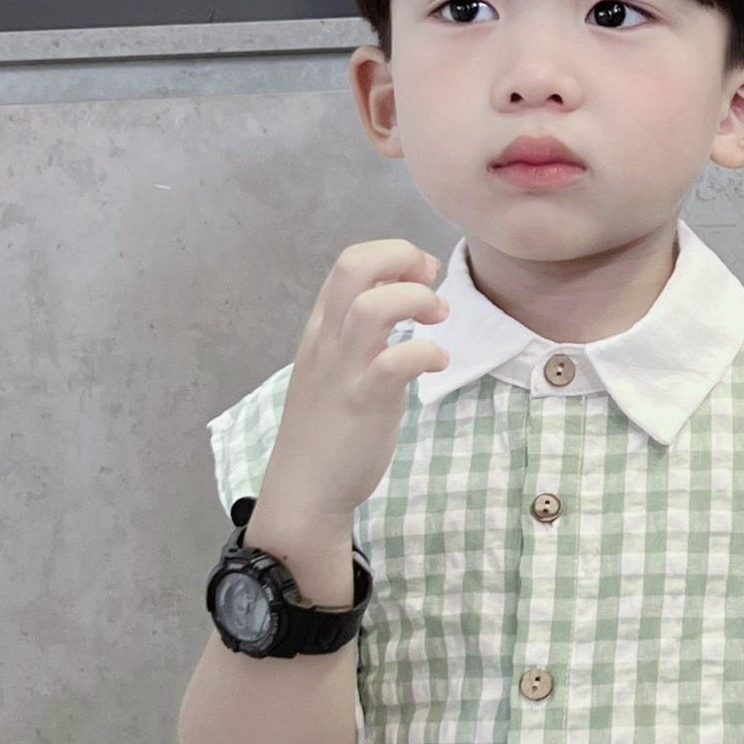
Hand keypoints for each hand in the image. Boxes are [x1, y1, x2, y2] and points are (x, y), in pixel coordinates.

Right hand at [258, 238, 450, 522]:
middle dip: (401, 258)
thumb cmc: (327, 427)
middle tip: (431, 282)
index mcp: (322, 328)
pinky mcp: (363, 403)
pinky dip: (424, 353)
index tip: (420, 275)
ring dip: (415, 300)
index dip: (391, 255)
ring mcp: (344, 371)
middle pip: (353, 267)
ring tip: (438, 319)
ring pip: (371, 308)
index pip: (349, 263)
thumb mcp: (336, 366)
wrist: (305, 488)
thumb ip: (360, 334)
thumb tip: (402, 304)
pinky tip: (439, 363)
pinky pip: (393, 364)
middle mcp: (328, 340)